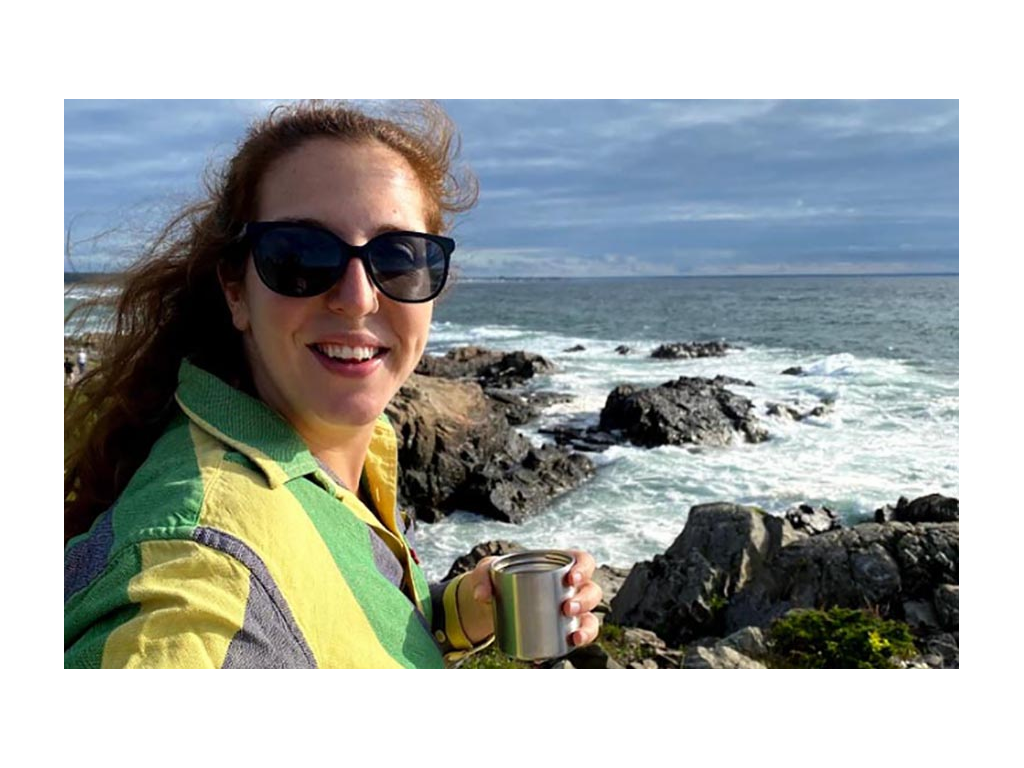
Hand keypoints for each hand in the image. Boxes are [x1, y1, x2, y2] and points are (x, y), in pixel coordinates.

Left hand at [455, 550, 603, 647]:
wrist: (496, 602)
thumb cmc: (498, 577)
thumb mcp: (488, 570)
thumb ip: (482, 576)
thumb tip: (482, 595)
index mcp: (559, 563)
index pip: (584, 561)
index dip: (584, 568)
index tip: (571, 578)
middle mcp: (571, 586)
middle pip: (592, 591)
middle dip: (584, 600)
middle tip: (566, 608)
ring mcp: (570, 609)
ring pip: (591, 616)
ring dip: (587, 627)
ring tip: (574, 636)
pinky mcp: (564, 629)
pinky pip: (579, 636)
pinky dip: (577, 643)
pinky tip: (567, 647)